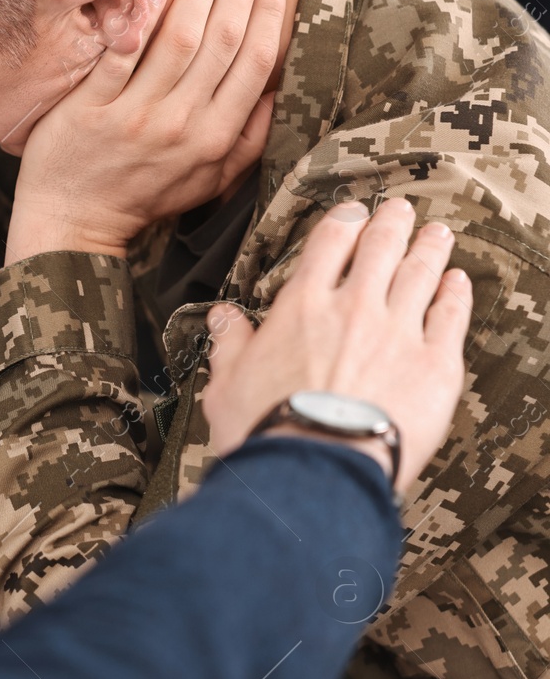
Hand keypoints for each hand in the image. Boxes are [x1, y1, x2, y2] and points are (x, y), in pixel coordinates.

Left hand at [6, 0, 286, 262]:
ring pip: (178, 40)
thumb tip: (280, 93)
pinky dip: (144, 18)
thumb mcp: (209, 180)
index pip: (253, 63)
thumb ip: (249, 142)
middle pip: (221, 41)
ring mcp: (134, 116)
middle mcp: (179, 125)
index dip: (268, 14)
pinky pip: (122, 54)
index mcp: (214, 138)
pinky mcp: (90, 110)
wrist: (74, 222)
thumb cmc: (144, 196)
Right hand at [202, 198, 471, 493]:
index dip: (344, 221)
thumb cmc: (268, 430)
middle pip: (381, 248)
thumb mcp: (227, 384)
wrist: (317, 467)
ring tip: (436, 234)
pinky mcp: (434, 364)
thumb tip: (222, 318)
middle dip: (392, 224)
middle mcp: (354, 308)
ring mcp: (399, 333)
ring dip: (430, 247)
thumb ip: (230, 345)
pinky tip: (457, 283)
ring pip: (421, 273)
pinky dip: (456, 294)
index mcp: (302, 307)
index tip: (352, 214)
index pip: (329, 244)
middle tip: (401, 211)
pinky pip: (451, 317)